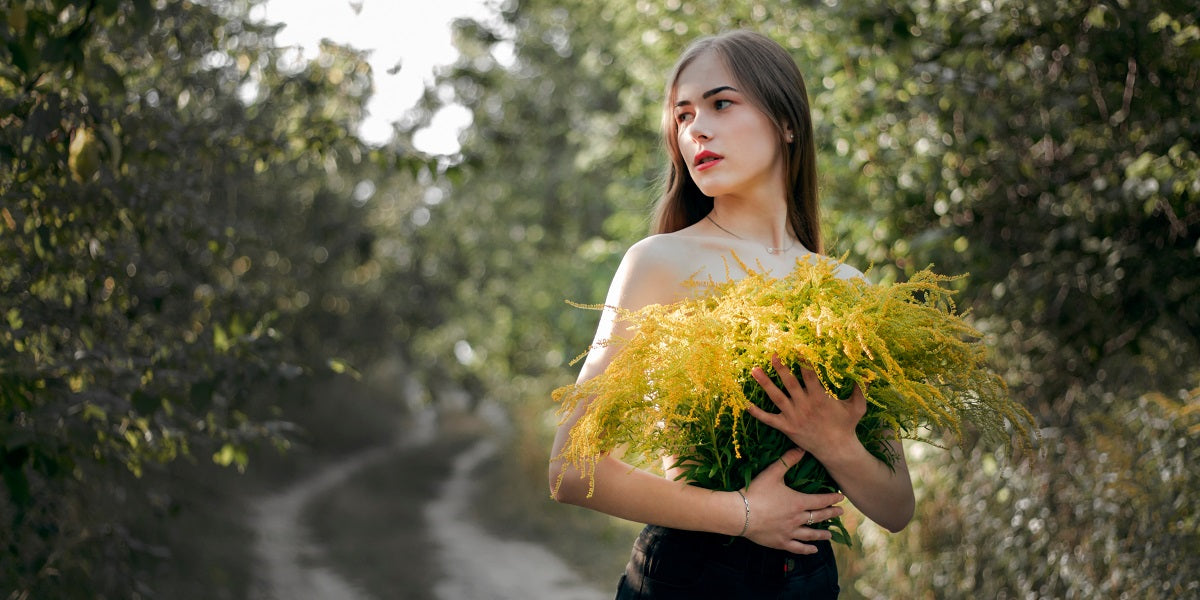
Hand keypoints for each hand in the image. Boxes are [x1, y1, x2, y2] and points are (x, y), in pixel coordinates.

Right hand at [741, 447, 844, 552]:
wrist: (740, 513)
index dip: (831, 499)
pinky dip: (807, 549)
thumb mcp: (772, 473)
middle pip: (819, 517)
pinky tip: (814, 550)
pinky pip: (797, 548)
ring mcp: (789, 532)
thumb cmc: (756, 491)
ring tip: (830, 535)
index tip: (841, 498)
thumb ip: (788, 460)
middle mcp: (797, 519)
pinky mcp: (780, 542)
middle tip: (840, 513)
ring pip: (810, 534)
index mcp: (798, 502)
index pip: (820, 500)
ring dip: (822, 534)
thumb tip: (802, 448)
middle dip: (831, 514)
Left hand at [746, 356, 866, 457]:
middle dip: (780, 367)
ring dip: (764, 383)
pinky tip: (745, 403)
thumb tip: (865, 373)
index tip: (795, 347)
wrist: (837, 450)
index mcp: (819, 397)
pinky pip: (769, 419)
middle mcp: (804, 405)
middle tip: (772, 354)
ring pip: (776, 397)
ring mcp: (793, 416)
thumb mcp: (858, 407)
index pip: (809, 374)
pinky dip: (757, 412)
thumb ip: (860, 389)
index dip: (802, 360)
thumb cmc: (847, 426)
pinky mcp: (786, 427)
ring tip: (754, 370)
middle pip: (789, 382)